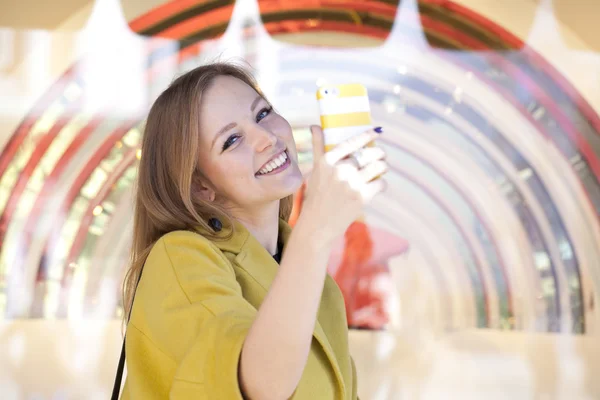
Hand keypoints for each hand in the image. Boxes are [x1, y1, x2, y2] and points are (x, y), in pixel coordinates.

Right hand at [296, 125, 387, 246]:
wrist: (317, 225)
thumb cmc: (317, 196)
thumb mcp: (315, 170)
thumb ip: (317, 147)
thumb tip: (315, 126)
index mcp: (327, 161)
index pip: (351, 142)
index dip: (367, 135)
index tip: (377, 131)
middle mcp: (339, 170)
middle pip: (369, 154)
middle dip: (379, 153)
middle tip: (381, 156)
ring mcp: (351, 184)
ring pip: (378, 166)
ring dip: (383, 167)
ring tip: (381, 169)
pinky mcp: (361, 197)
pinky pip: (381, 183)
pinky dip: (382, 183)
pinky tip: (377, 185)